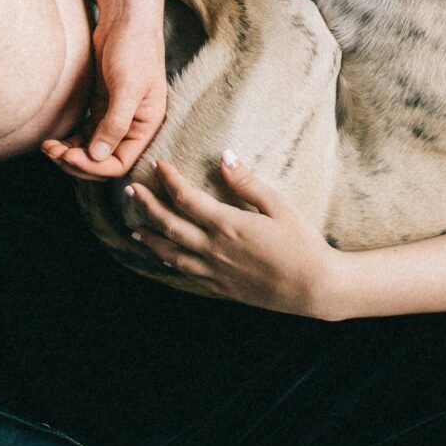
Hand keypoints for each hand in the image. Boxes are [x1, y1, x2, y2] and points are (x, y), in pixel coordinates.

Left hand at [41, 12, 166, 180]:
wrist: (125, 17)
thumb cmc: (135, 48)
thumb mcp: (128, 87)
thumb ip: (115, 124)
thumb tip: (99, 157)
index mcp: (146, 125)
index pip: (120, 163)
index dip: (94, 167)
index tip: (70, 156)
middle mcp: (133, 125)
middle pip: (103, 159)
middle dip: (77, 161)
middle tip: (53, 152)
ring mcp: (116, 115)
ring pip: (92, 148)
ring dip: (70, 152)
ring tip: (48, 147)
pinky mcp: (102, 103)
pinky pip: (86, 132)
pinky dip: (71, 139)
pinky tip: (55, 138)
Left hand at [129, 155, 343, 317]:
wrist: (315, 287)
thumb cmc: (302, 243)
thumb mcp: (279, 206)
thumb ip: (247, 183)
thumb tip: (224, 156)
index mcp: (227, 224)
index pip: (186, 198)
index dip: (168, 180)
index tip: (157, 164)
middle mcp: (214, 249)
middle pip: (170, 225)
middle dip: (147, 206)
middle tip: (130, 191)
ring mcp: (216, 271)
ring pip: (171, 254)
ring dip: (150, 239)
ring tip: (134, 228)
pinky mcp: (222, 289)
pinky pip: (187, 274)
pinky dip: (169, 263)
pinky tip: (163, 259)